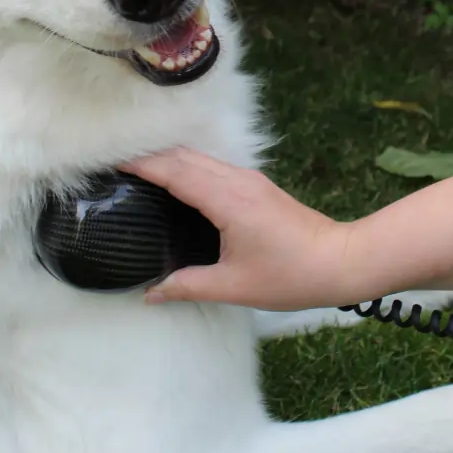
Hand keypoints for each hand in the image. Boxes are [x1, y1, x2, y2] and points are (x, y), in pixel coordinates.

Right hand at [122, 148, 349, 310]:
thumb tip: (150, 294)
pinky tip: (177, 181)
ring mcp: (248, 179)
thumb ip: (187, 286)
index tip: (112, 164)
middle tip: (116, 165)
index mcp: (226, 200)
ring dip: (168, 159)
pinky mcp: (256, 185)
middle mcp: (236, 181)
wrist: (340, 261)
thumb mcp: (233, 286)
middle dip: (149, 157)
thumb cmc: (290, 275)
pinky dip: (187, 166)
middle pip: (183, 157)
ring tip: (139, 170)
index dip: (142, 165)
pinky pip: (213, 165)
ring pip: (199, 158)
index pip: (174, 171)